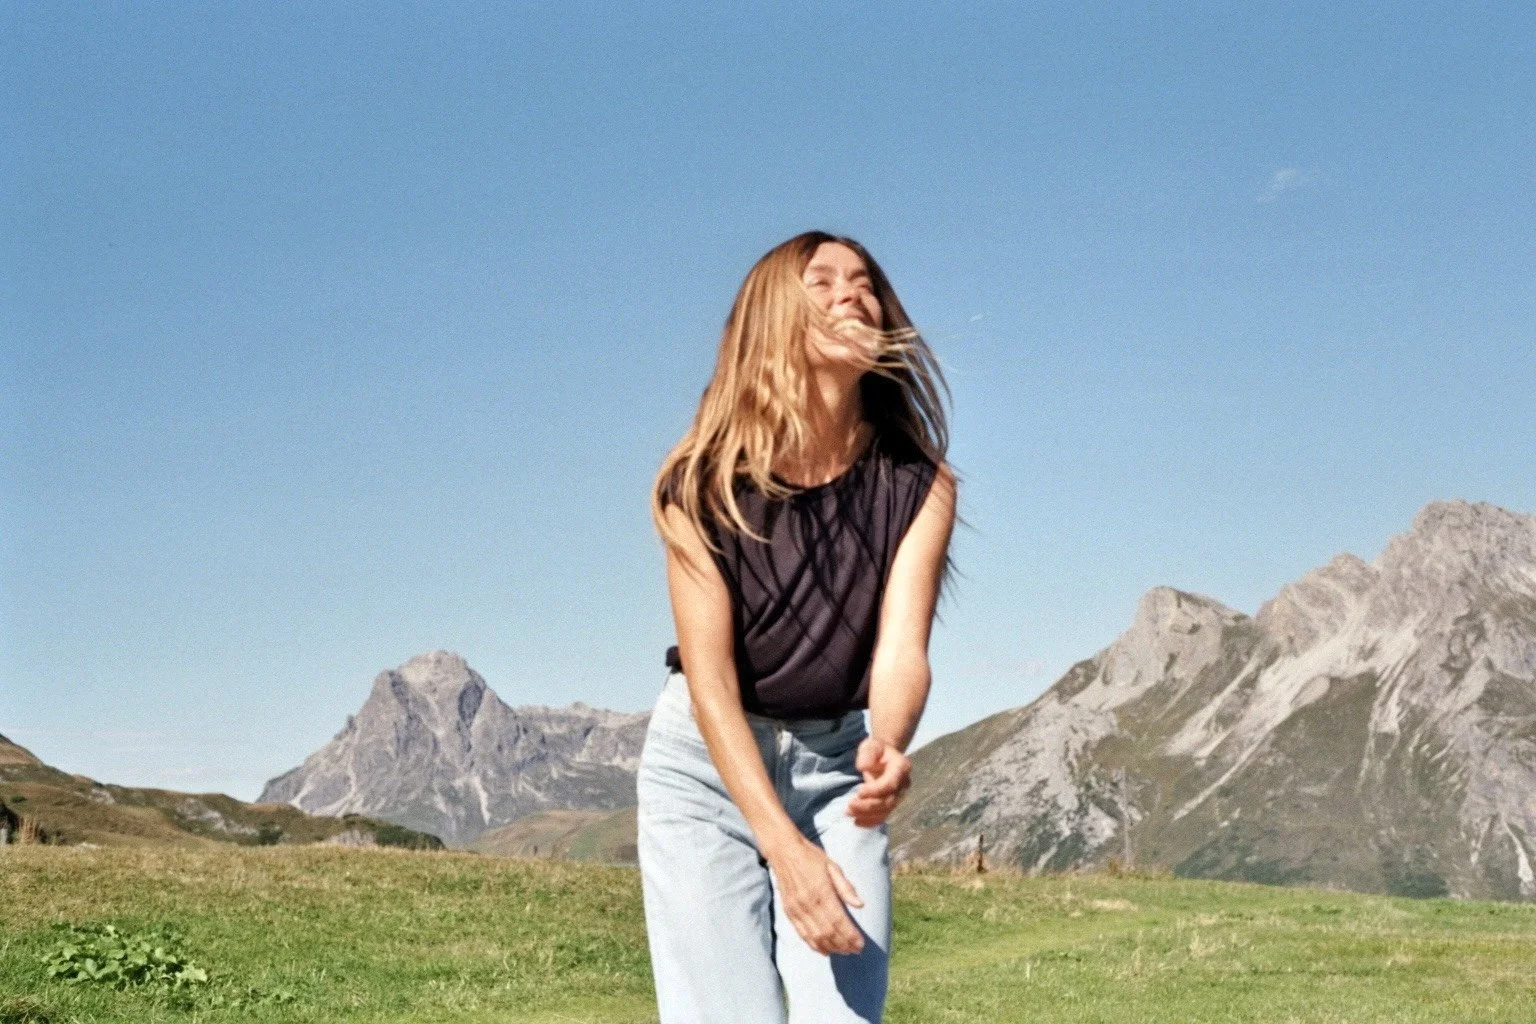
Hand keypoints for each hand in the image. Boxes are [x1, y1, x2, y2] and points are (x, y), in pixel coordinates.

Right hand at [765, 835, 865, 955]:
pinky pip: (802, 933)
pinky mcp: (789, 911)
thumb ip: (845, 887)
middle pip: (828, 931)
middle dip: (843, 944)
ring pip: (815, 936)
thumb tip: (860, 904)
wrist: (783, 851)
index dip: (850, 935)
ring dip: (830, 947)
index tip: (861, 944)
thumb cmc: (811, 856)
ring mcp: (797, 909)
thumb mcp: (832, 866)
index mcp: (821, 891)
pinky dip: (813, 944)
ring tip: (843, 952)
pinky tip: (824, 950)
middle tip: (855, 950)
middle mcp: (808, 903)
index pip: (839, 920)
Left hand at [846, 736, 910, 827]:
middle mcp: (903, 784)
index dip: (875, 791)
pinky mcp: (891, 804)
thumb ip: (868, 753)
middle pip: (888, 801)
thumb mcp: (871, 745)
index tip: (858, 792)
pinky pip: (883, 816)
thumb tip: (863, 767)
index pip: (890, 784)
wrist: (884, 756)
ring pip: (885, 811)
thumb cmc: (877, 750)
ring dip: (867, 815)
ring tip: (849, 812)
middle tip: (849, 805)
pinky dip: (870, 822)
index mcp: (901, 767)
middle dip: (868, 806)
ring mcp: (899, 796)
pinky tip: (857, 822)